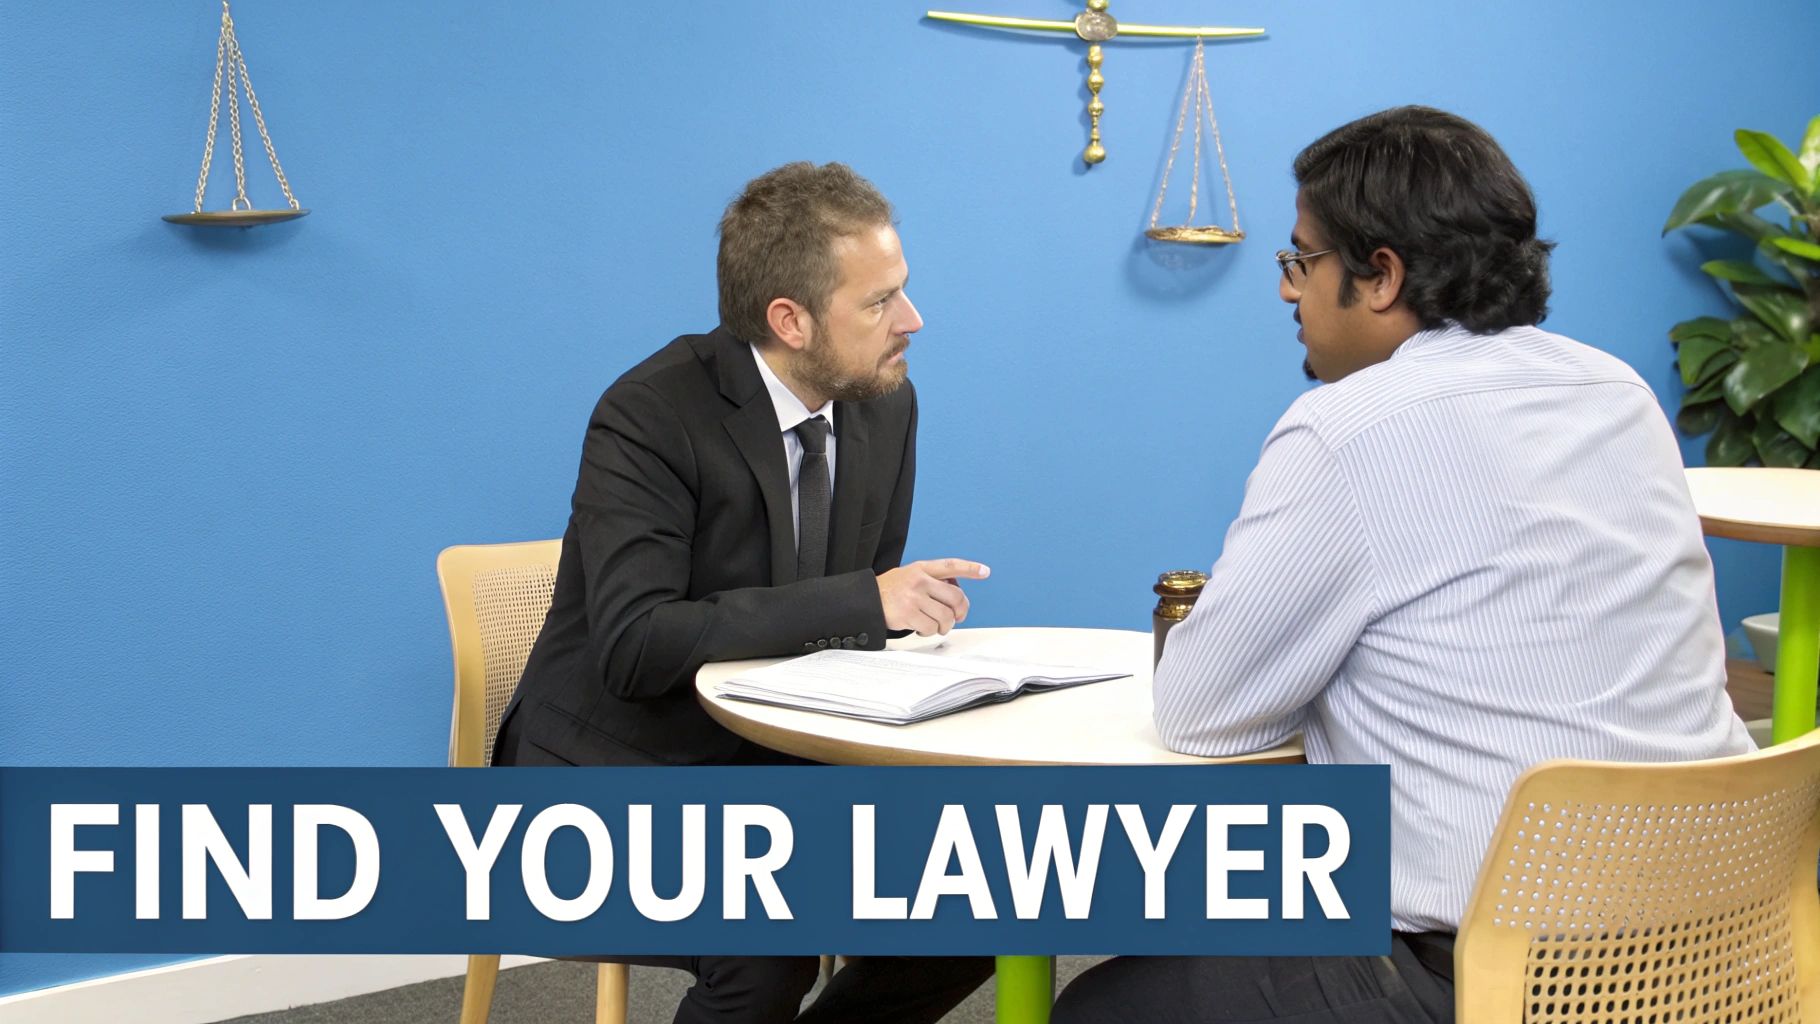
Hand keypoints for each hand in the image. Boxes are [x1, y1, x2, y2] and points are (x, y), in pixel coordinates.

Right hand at [876, 558, 990, 635]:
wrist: (866, 600)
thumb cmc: (891, 590)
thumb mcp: (910, 575)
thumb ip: (932, 581)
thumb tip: (956, 598)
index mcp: (922, 568)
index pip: (951, 565)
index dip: (970, 569)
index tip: (985, 571)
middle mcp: (920, 580)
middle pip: (956, 597)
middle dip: (961, 612)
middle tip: (957, 618)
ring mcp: (914, 597)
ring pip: (946, 617)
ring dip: (944, 626)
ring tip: (935, 626)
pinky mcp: (909, 614)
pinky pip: (931, 627)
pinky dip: (929, 632)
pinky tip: (921, 628)